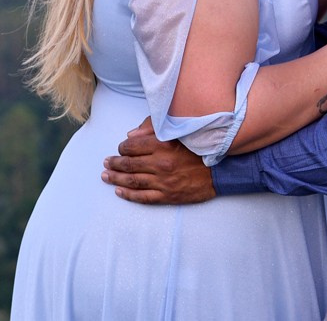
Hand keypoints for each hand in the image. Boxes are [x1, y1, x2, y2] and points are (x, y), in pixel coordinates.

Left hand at [101, 117, 215, 204]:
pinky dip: (129, 195)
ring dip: (116, 179)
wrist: (220, 171)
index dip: (123, 147)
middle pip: (129, 164)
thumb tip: (131, 135)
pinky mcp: (168, 195)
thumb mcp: (179, 132)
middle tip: (106, 162)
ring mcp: (163, 182)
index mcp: (163, 145)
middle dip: (114, 163)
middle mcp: (161, 164)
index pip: (133, 146)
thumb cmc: (200, 149)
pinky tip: (119, 192)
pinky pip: (143, 197)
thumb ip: (153, 129)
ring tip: (106, 176)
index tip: (120, 147)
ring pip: (132, 181)